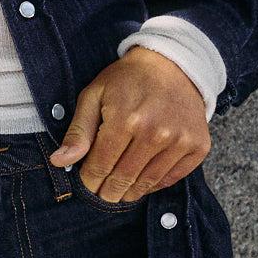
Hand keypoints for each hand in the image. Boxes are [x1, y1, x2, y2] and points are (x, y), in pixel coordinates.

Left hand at [48, 48, 209, 202]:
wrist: (173, 63)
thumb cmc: (128, 79)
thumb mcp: (94, 95)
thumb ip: (78, 131)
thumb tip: (59, 161)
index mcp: (125, 119)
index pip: (100, 166)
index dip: (90, 180)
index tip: (87, 184)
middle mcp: (155, 132)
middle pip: (123, 179)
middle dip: (108, 191)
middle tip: (102, 194)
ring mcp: (180, 140)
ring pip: (147, 183)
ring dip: (130, 192)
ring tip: (121, 191)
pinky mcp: (198, 145)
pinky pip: (172, 178)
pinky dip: (155, 184)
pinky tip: (143, 180)